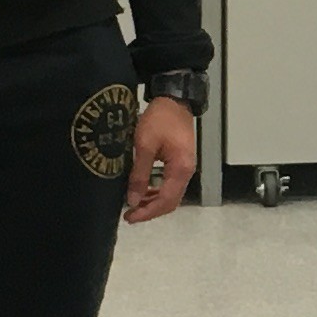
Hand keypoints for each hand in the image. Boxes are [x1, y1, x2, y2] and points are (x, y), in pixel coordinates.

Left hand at [124, 94, 197, 223]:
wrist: (174, 99)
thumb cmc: (159, 120)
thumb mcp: (144, 145)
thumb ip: (140, 174)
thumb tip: (133, 200)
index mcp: (181, 169)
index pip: (165, 200)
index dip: (147, 212)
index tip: (129, 217)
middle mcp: (187, 173)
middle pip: (171, 202)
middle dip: (150, 211)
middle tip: (129, 215)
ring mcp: (186, 168)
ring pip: (171, 195)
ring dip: (153, 203)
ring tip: (134, 205)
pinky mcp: (181, 164)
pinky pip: (170, 185)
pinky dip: (157, 192)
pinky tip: (144, 191)